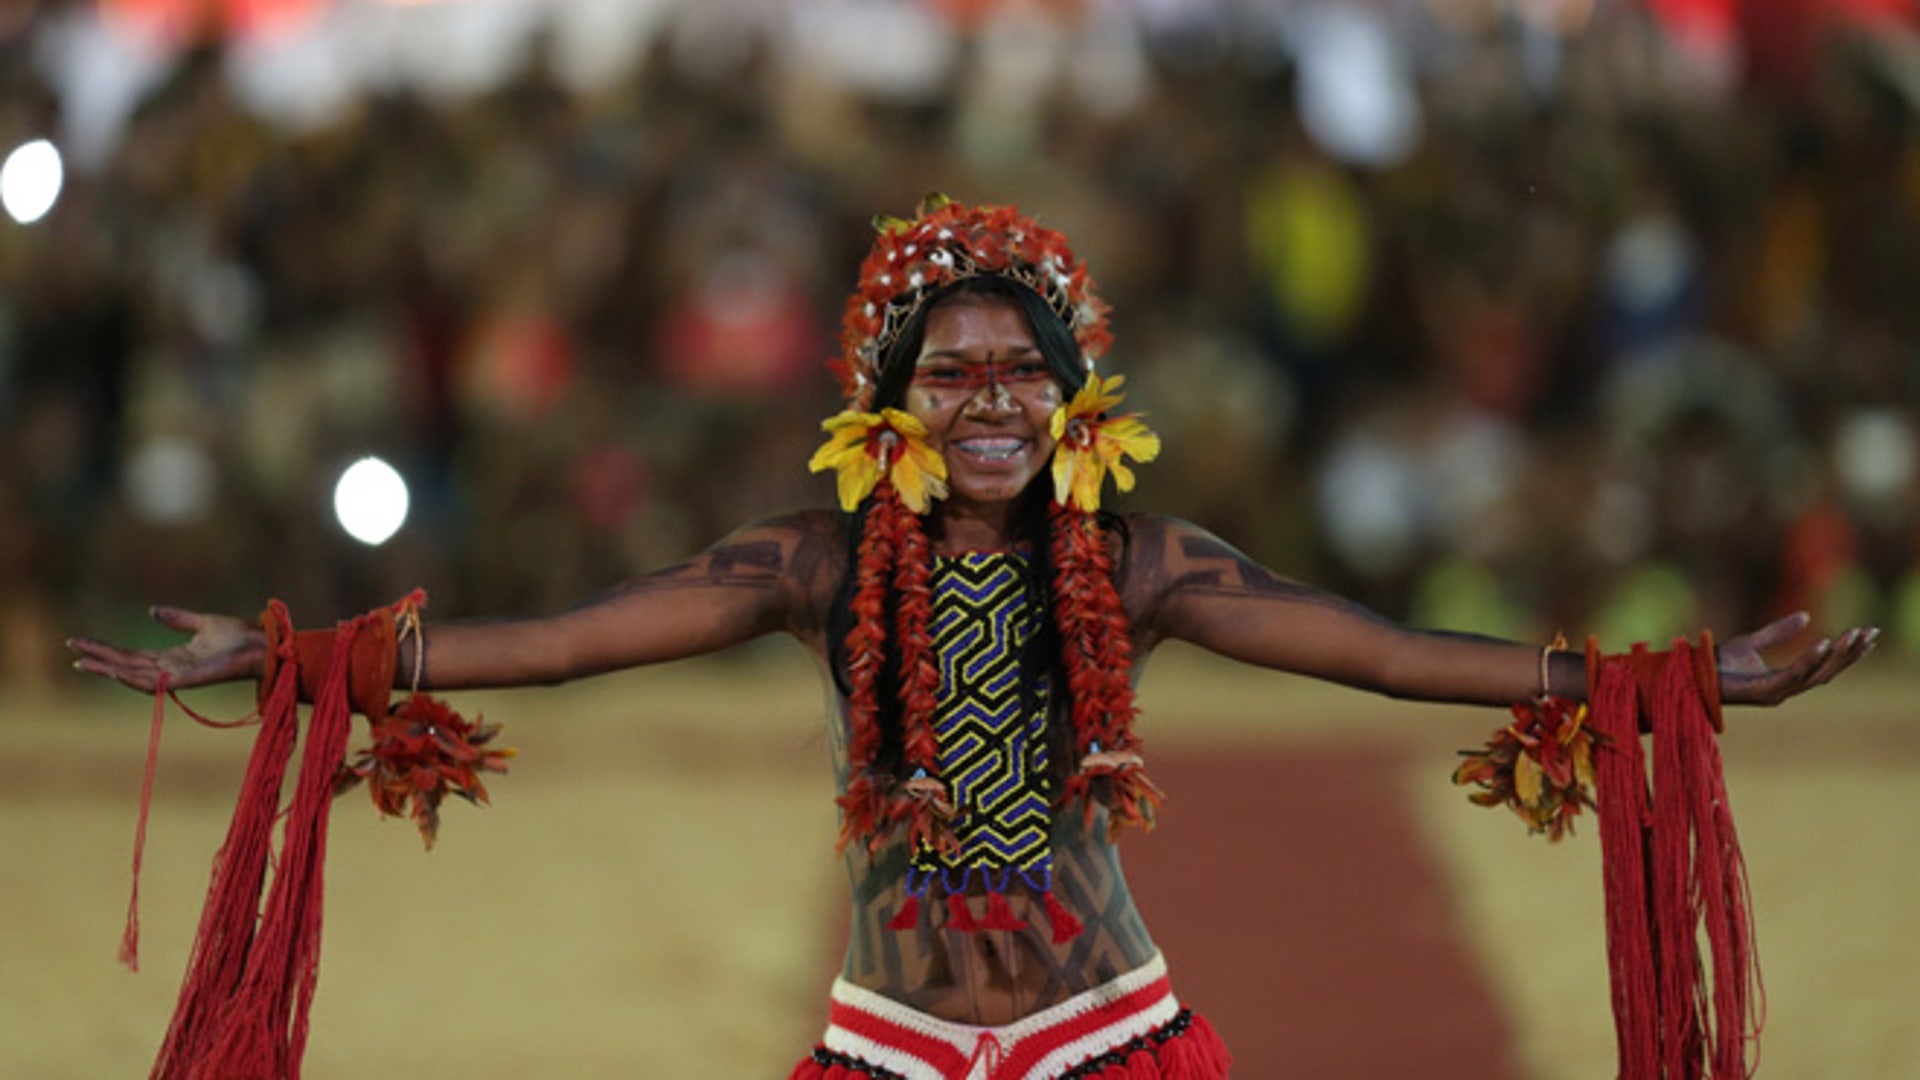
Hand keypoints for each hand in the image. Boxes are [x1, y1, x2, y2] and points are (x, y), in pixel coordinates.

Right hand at [68, 607, 266, 692]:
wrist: (261, 645)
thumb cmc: (239, 636)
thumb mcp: (202, 622)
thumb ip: (178, 619)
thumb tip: (153, 611)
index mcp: (173, 657)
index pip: (132, 656)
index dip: (107, 651)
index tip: (81, 642)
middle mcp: (171, 669)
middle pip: (127, 666)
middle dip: (100, 660)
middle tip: (73, 654)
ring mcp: (178, 677)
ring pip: (135, 676)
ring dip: (110, 670)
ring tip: (85, 663)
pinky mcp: (188, 680)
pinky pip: (156, 683)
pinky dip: (134, 678)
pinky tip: (116, 671)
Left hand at [1716, 611, 1877, 705]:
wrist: (1690, 673)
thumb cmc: (1717, 662)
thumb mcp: (1752, 641)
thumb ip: (1778, 632)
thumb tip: (1807, 616)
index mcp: (1785, 680)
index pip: (1824, 666)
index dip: (1846, 652)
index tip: (1866, 632)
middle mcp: (1784, 690)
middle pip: (1828, 672)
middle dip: (1851, 654)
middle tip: (1871, 632)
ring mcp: (1775, 694)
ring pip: (1816, 675)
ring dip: (1837, 656)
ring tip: (1853, 635)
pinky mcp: (1763, 693)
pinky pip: (1793, 675)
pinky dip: (1810, 659)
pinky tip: (1824, 643)